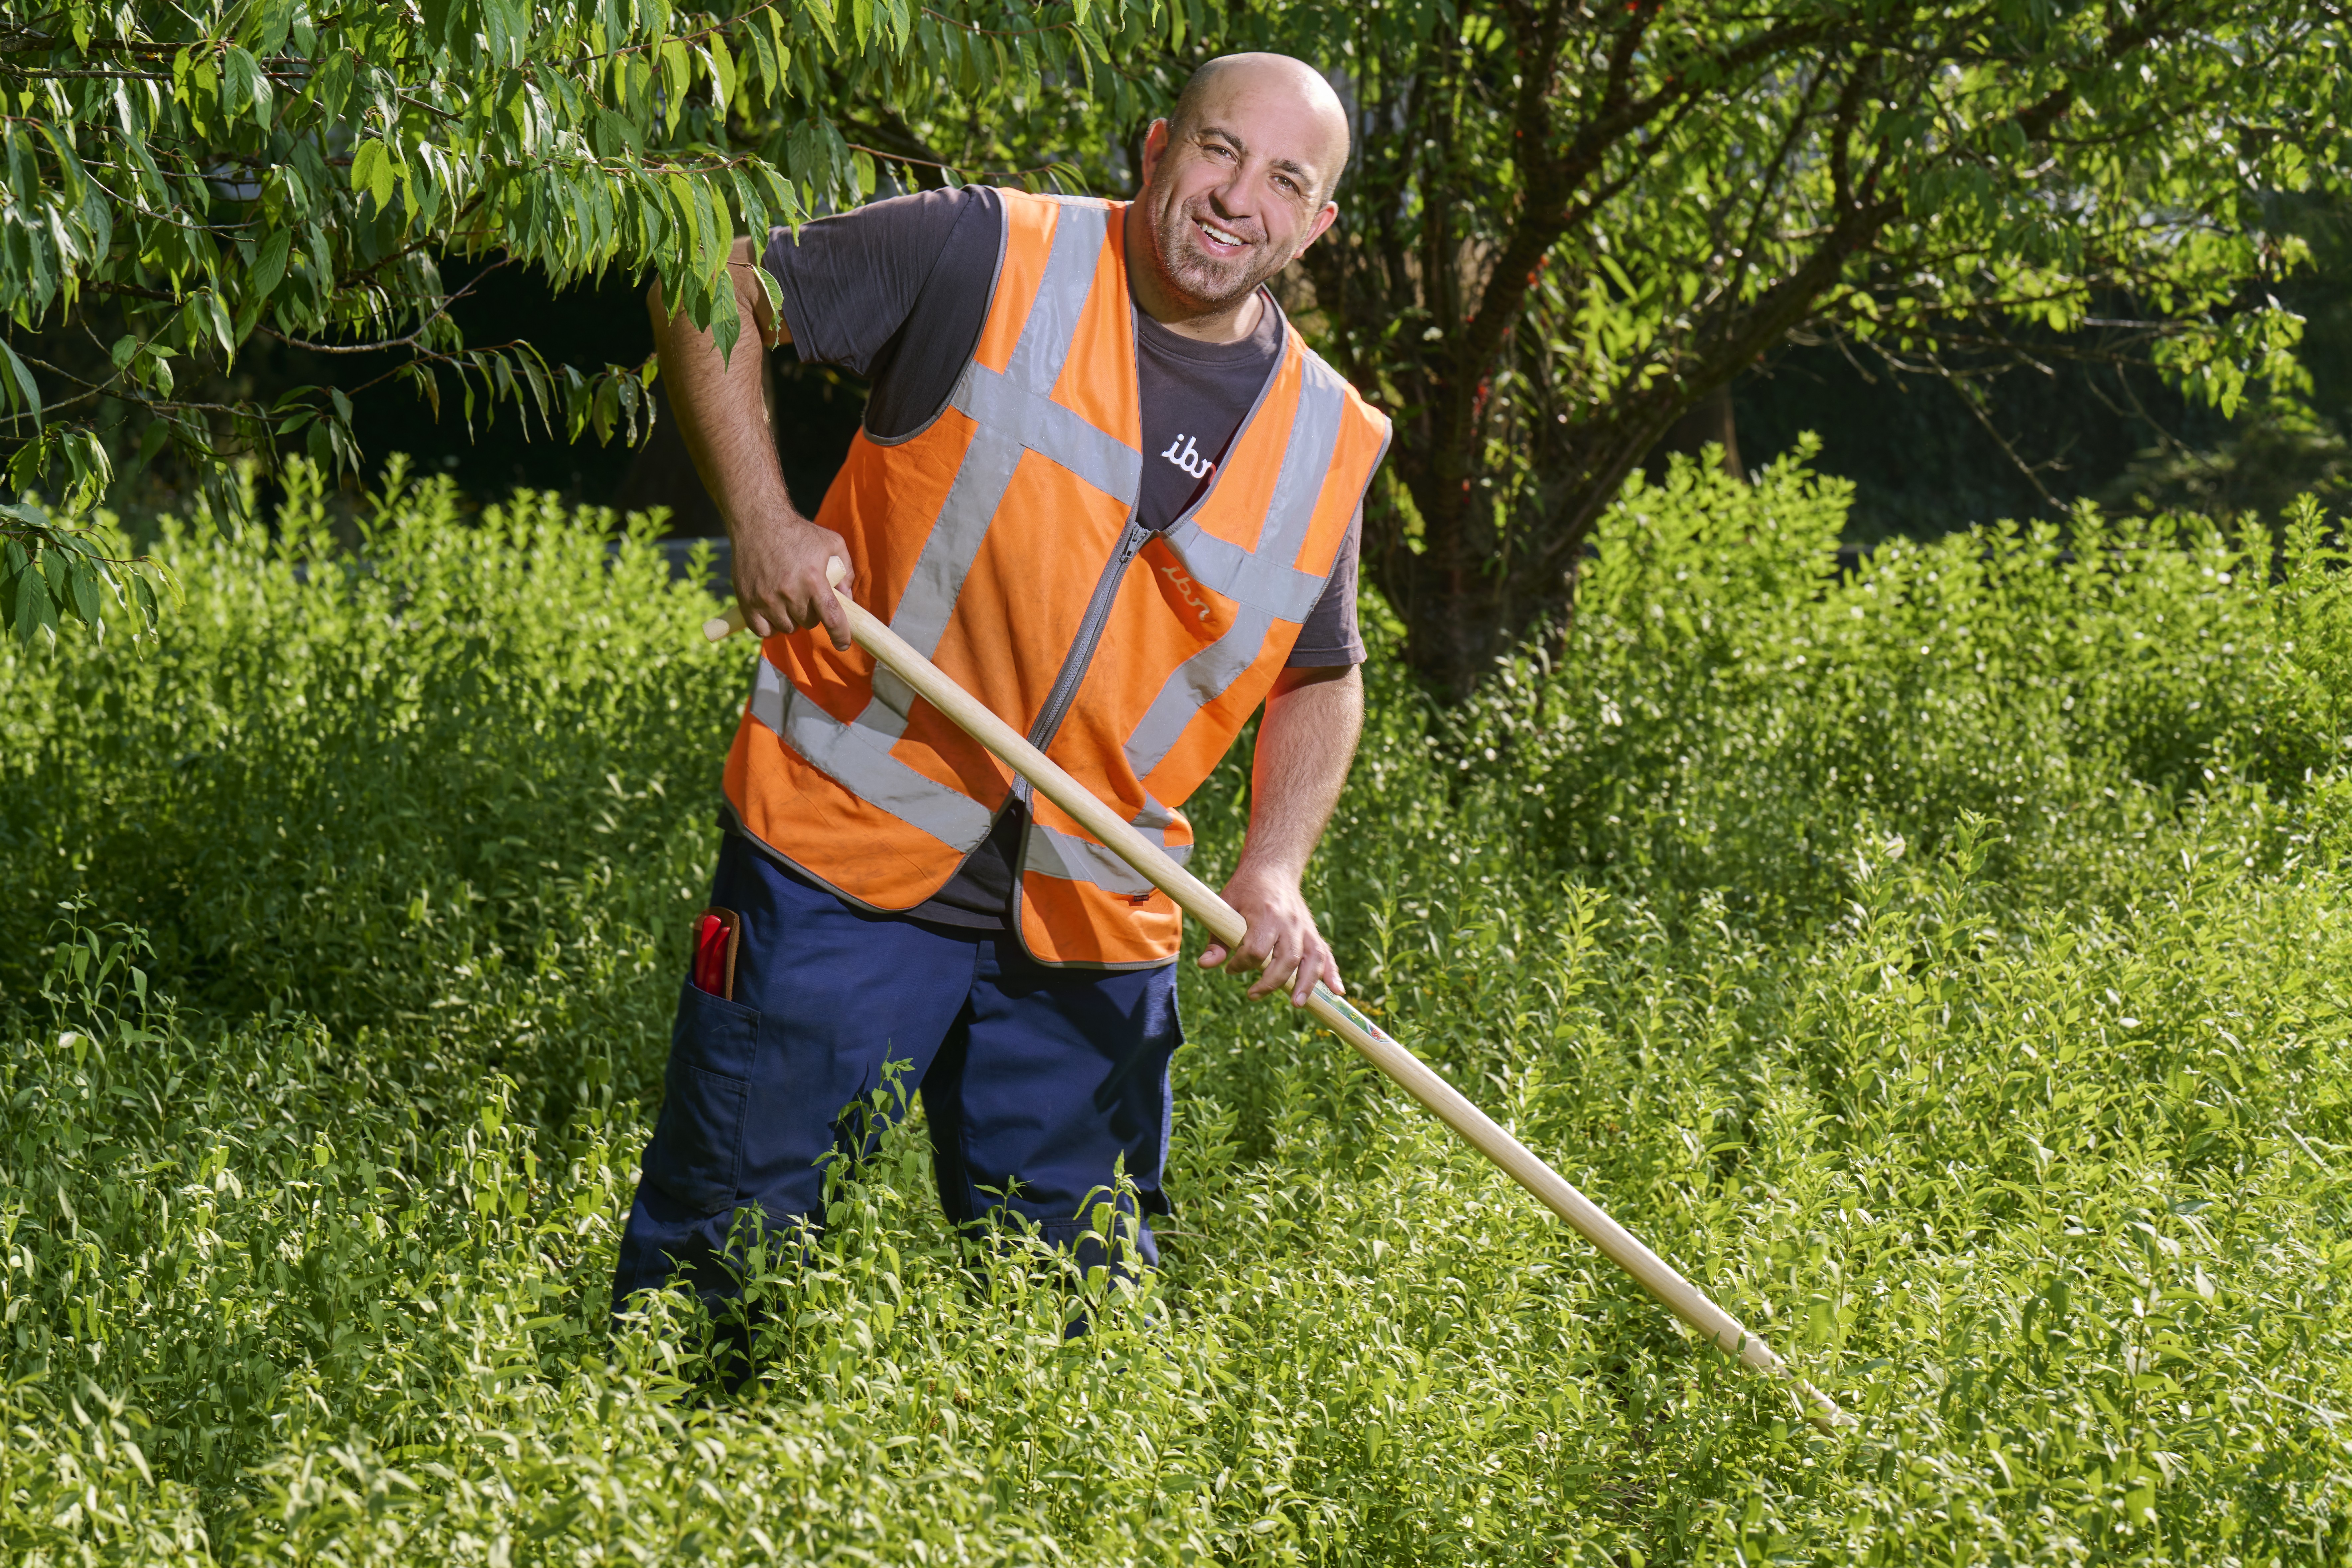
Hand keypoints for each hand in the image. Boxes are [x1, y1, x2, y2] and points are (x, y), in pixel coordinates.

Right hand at [732, 510, 853, 649]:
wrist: (758, 521)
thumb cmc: (799, 532)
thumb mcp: (832, 543)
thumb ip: (846, 572)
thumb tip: (848, 600)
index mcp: (814, 580)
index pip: (832, 619)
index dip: (840, 636)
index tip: (842, 644)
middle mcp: (790, 593)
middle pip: (809, 623)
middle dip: (812, 614)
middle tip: (807, 597)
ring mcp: (767, 599)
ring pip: (787, 628)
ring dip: (791, 619)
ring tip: (789, 599)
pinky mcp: (747, 602)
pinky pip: (763, 631)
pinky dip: (770, 627)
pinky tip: (773, 613)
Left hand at [1199, 862, 1342, 1006]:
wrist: (1273, 869)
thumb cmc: (1245, 890)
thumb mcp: (1225, 907)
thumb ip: (1216, 939)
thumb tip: (1205, 965)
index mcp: (1266, 915)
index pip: (1257, 950)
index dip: (1242, 964)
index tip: (1230, 968)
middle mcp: (1289, 923)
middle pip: (1287, 959)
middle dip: (1271, 982)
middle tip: (1252, 995)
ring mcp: (1304, 928)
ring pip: (1311, 959)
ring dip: (1306, 984)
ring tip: (1297, 1004)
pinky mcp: (1312, 932)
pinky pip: (1326, 954)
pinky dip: (1332, 973)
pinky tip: (1336, 992)